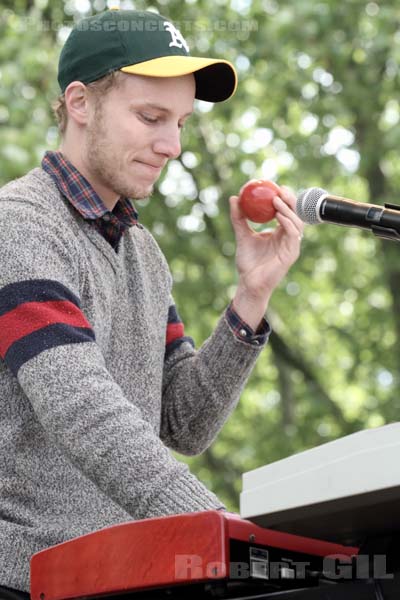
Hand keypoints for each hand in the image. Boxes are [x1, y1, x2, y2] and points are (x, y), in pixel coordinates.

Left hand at [230, 185, 303, 329]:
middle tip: (279, 189)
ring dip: (288, 209)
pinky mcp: (291, 253)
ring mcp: (292, 245)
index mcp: (280, 232)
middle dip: (290, 199)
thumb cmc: (248, 262)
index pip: (286, 210)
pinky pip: (293, 234)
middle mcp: (288, 237)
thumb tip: (233, 197)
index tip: (274, 186)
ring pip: (297, 221)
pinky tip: (278, 215)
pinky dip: (287, 222)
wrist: (248, 283)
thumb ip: (238, 218)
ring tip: (275, 200)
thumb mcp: (242, 235)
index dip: (284, 197)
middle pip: (296, 213)